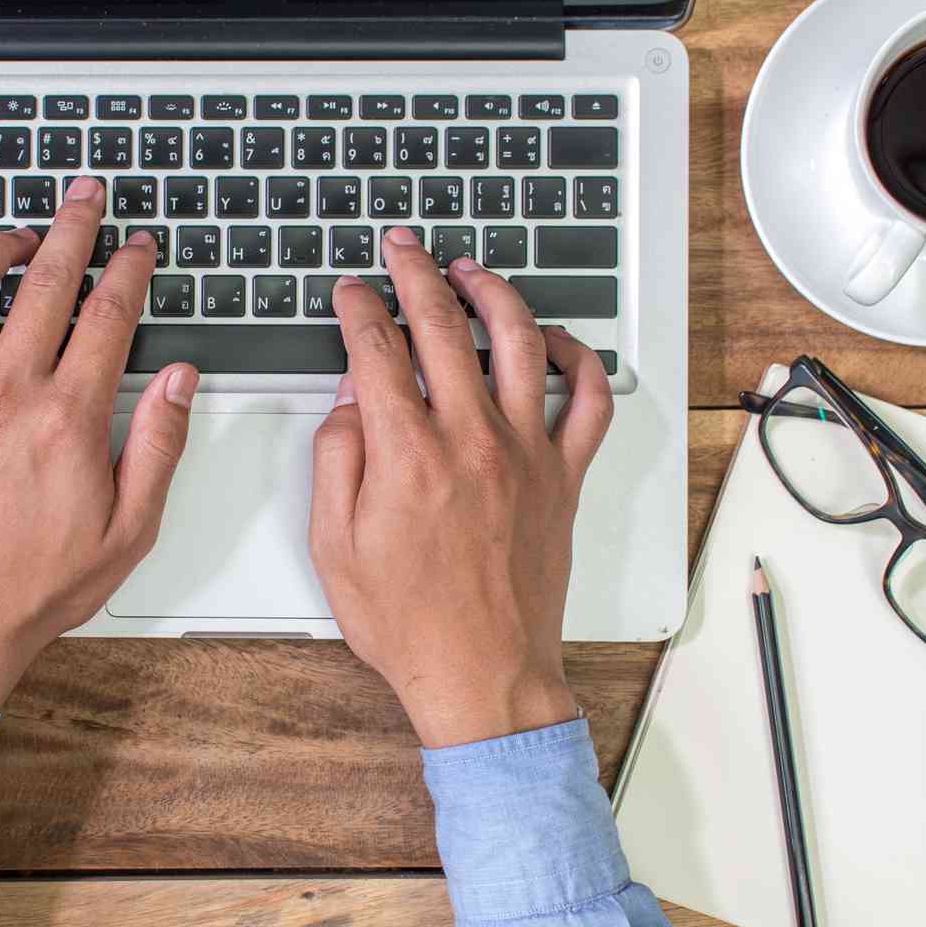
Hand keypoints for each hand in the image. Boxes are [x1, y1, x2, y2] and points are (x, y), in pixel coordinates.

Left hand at [0, 179, 196, 708]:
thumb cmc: (36, 587)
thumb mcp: (129, 530)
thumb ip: (157, 446)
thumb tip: (179, 382)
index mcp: (66, 419)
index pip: (107, 315)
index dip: (128, 269)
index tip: (138, 247)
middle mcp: (4, 394)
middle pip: (43, 282)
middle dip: (72, 228)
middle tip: (86, 198)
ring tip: (22, 232)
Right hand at [308, 231, 612, 747]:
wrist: (484, 677)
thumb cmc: (409, 624)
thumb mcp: (335, 546)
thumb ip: (338, 459)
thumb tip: (351, 400)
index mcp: (408, 455)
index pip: (378, 349)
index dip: (360, 308)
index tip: (352, 292)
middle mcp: (473, 441)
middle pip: (443, 326)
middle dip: (415, 274)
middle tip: (402, 249)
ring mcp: (527, 453)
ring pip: (520, 342)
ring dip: (493, 293)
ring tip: (469, 271)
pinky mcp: (564, 475)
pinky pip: (590, 400)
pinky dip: (578, 359)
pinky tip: (553, 340)